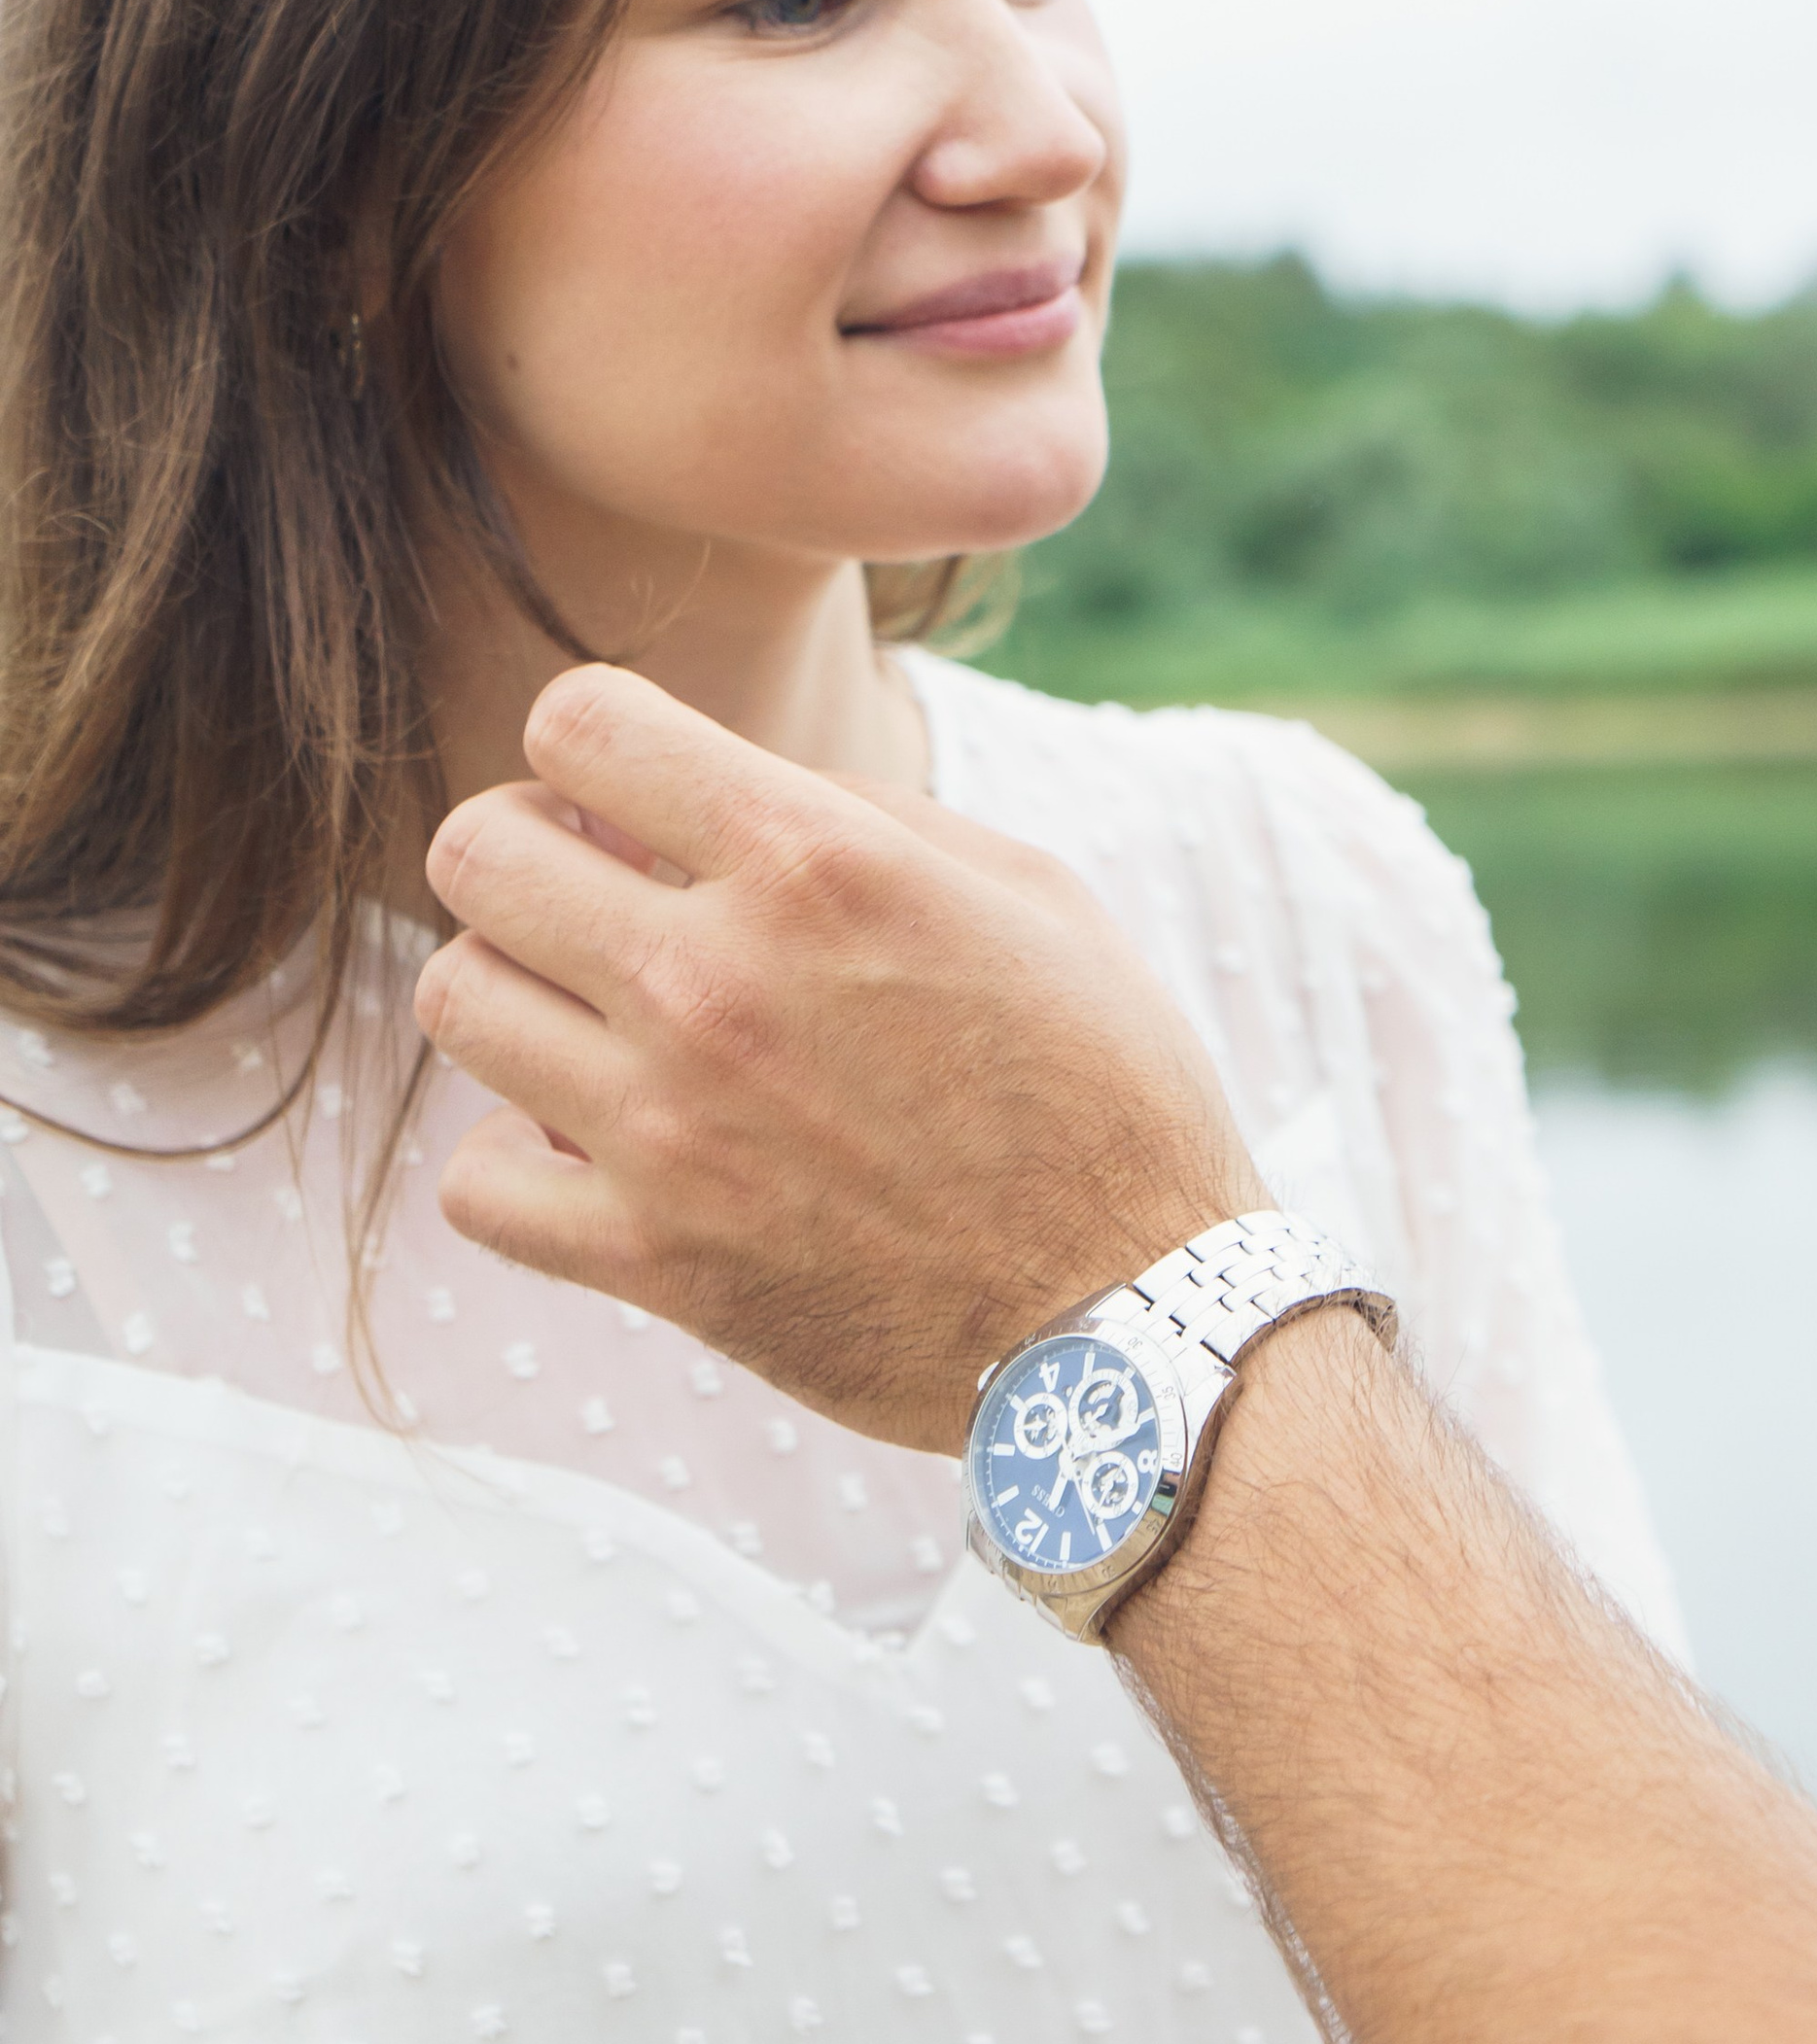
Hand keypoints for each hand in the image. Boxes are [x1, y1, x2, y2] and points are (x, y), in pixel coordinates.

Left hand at [415, 666, 1262, 1450]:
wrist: (1133, 1319)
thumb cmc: (1104, 1085)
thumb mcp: (1028, 891)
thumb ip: (864, 816)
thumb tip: (728, 789)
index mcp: (814, 861)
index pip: (579, 724)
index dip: (594, 743)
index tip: (636, 795)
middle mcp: (715, 977)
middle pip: (475, 852)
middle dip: (525, 850)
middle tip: (594, 893)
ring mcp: (666, 1125)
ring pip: (455, 999)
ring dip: (516, 993)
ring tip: (592, 1018)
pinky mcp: (650, 1258)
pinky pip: (476, 1181)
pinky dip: (517, 1159)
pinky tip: (592, 1147)